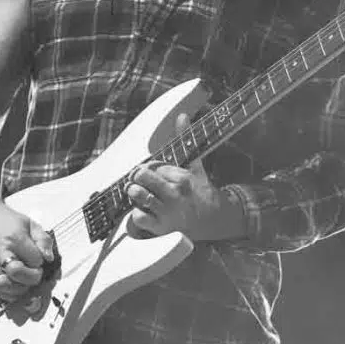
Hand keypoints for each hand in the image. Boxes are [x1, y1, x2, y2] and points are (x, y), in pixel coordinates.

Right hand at [0, 204, 58, 302]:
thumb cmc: (5, 221)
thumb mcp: (29, 224)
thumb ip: (43, 240)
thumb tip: (49, 258)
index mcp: (14, 238)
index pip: (35, 259)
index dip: (41, 261)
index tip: (39, 258)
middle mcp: (1, 252)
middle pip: (17, 272)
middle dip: (32, 277)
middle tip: (35, 272)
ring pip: (3, 284)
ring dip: (19, 288)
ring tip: (26, 282)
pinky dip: (8, 293)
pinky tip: (16, 287)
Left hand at [124, 114, 241, 241]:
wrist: (211, 221)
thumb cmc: (199, 191)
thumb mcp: (194, 165)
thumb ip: (185, 139)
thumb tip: (182, 115)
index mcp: (182, 178)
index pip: (152, 166)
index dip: (147, 168)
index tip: (151, 172)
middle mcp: (175, 194)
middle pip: (141, 177)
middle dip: (136, 177)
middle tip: (139, 180)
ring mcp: (168, 212)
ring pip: (137, 195)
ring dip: (134, 193)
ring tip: (138, 193)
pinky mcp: (161, 228)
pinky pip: (138, 217)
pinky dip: (136, 214)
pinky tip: (144, 210)